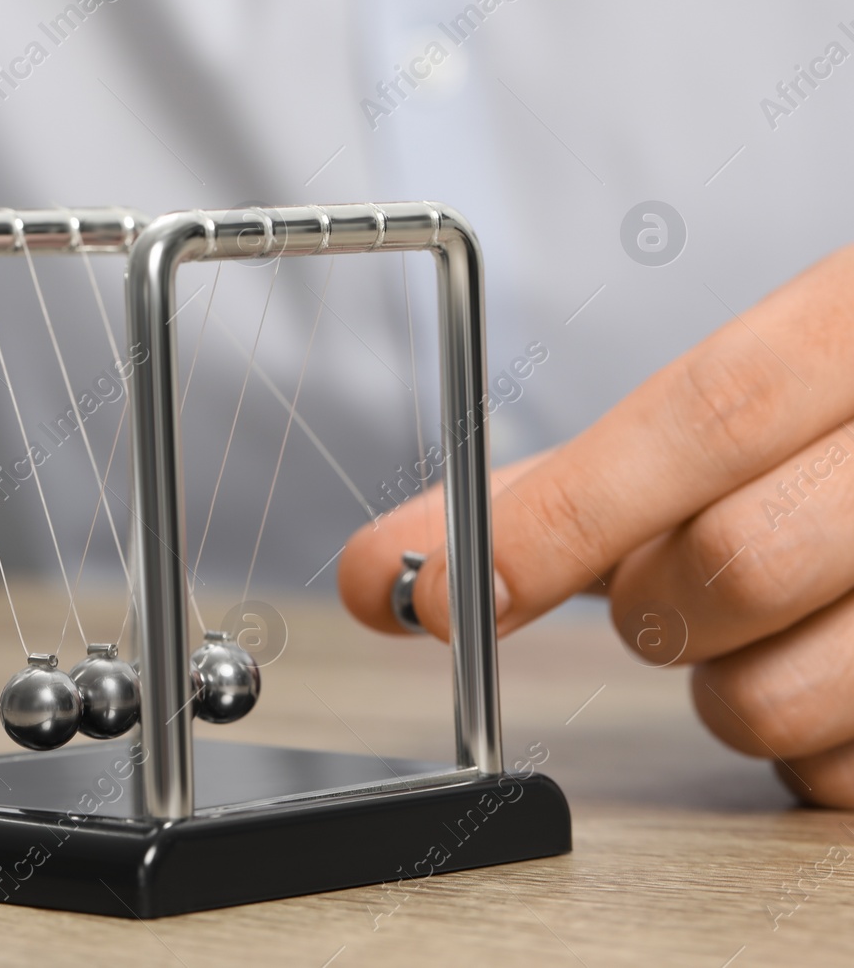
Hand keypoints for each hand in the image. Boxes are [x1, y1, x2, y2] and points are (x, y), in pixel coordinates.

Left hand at [338, 245, 853, 806]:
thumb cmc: (844, 422)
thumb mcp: (740, 408)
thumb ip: (562, 490)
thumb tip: (380, 570)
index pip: (707, 414)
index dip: (561, 513)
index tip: (441, 593)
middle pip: (729, 566)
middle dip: (650, 601)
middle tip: (667, 582)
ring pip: (774, 697)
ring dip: (721, 684)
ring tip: (764, 625)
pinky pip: (839, 779)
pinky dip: (802, 750)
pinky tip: (830, 670)